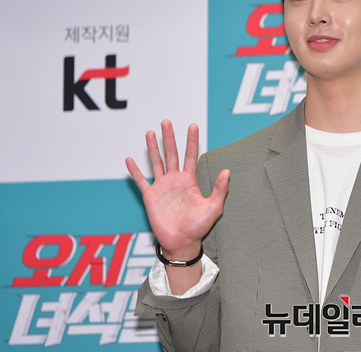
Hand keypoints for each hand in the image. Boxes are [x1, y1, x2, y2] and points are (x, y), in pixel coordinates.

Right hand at [125, 120, 228, 260]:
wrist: (182, 242)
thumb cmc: (198, 227)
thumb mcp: (213, 207)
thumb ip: (220, 189)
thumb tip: (227, 171)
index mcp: (190, 181)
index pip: (190, 156)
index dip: (192, 141)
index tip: (193, 126)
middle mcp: (175, 180)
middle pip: (172, 154)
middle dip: (169, 138)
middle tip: (166, 122)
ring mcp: (162, 187)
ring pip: (156, 162)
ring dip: (152, 148)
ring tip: (150, 133)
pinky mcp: (150, 196)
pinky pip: (141, 181)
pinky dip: (135, 171)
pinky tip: (129, 160)